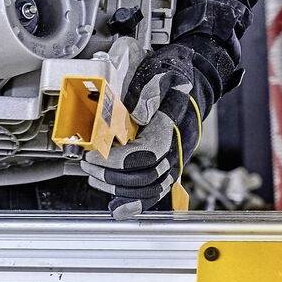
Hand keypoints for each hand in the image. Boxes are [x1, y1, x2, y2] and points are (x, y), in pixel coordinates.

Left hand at [87, 42, 207, 214]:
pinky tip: (117, 209)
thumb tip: (135, 116)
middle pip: (146, 176)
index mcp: (172, 126)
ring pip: (149, 188)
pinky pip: (155, 191)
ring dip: (117, 187)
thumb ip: (145, 93)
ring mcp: (173, 159)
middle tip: (88, 163)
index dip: (117, 161)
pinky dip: (135, 203)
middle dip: (111, 174)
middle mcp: (176, 147)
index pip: (147, 155)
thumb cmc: (174, 74)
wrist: (193, 78)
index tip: (93, 155)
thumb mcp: (158, 73)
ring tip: (94, 175)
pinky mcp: (166, 165)